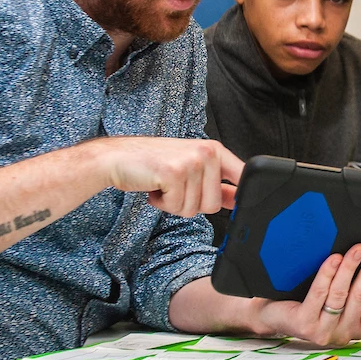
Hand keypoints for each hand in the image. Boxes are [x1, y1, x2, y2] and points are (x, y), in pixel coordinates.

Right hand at [93, 137, 243, 216]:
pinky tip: (155, 186)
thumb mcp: (190, 167)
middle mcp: (206, 153)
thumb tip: (238, 199)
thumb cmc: (153, 163)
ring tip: (164, 184)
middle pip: (213, 205)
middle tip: (175, 187)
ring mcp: (191, 162)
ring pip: (193, 209)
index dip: (243, 196)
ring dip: (174, 204)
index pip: (244, 176)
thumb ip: (215, 183)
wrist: (116, 157)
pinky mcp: (174, 173)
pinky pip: (176, 207)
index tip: (240, 206)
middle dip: (191, 204)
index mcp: (214, 150)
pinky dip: (162, 204)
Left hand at [250, 244, 360, 345]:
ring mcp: (325, 330)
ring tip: (358, 248)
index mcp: (359, 326)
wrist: (274, 315)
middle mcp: (344, 332)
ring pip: (342, 293)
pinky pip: (320, 293)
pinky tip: (333, 258)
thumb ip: (357, 286)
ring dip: (352, 267)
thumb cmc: (310, 302)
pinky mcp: (305, 324)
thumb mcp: (340, 299)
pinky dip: (328, 273)